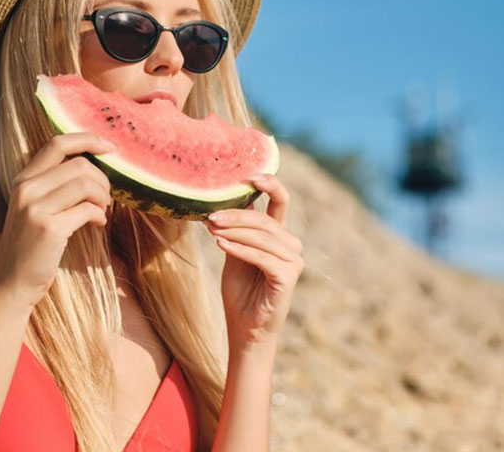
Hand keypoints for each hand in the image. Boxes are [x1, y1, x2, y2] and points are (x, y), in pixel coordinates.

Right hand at [0, 133, 113, 309]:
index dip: (88, 140)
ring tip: (102, 211)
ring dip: (103, 197)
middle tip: (106, 199)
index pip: (57, 143)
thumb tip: (95, 166)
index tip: (110, 148)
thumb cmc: (33, 246)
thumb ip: (55, 185)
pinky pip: (88, 209)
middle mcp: (25, 189)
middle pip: (79, 165)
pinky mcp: (49, 228)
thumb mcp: (36, 208)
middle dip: (102, 180)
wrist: (12, 284)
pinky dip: (100, 215)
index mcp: (23, 179)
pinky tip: (98, 224)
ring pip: (86, 184)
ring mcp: (35, 208)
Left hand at [203, 174, 304, 348]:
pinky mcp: (288, 278)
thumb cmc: (239, 292)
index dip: (269, 184)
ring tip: (211, 229)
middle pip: (265, 220)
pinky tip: (220, 245)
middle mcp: (291, 246)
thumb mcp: (233, 253)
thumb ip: (234, 230)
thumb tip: (218, 203)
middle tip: (210, 216)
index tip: (249, 174)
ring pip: (262, 237)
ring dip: (234, 231)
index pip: (280, 202)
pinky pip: (261, 257)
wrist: (245, 329)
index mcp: (280, 236)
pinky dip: (240, 249)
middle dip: (236, 215)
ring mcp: (293, 262)